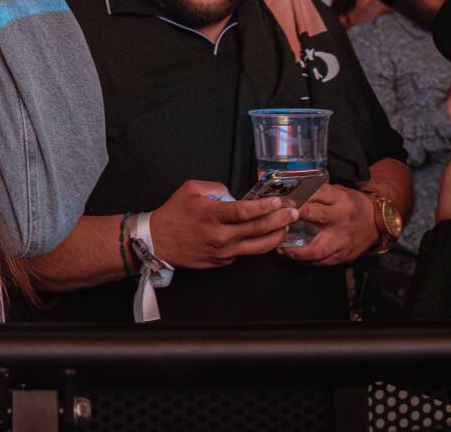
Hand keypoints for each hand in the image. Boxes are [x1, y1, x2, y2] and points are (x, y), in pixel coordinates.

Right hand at [147, 180, 296, 268]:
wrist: (157, 242)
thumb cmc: (173, 213)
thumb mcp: (191, 189)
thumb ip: (216, 188)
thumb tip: (235, 196)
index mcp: (212, 215)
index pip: (246, 212)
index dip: (265, 207)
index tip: (279, 201)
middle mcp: (220, 236)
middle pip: (258, 230)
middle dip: (280, 220)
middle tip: (293, 212)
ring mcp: (222, 253)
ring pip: (258, 247)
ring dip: (276, 236)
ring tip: (286, 226)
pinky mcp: (222, 263)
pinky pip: (244, 253)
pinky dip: (256, 244)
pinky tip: (264, 236)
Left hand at [279, 183, 379, 265]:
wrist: (376, 222)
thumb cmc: (352, 205)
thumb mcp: (338, 192)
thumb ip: (317, 192)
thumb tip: (290, 191)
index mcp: (340, 200)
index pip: (316, 194)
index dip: (297, 196)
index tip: (281, 200)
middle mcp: (341, 219)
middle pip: (315, 216)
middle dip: (293, 217)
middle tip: (276, 221)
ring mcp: (342, 240)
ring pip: (315, 249)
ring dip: (295, 251)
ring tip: (280, 249)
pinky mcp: (342, 256)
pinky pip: (320, 262)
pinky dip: (305, 261)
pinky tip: (294, 258)